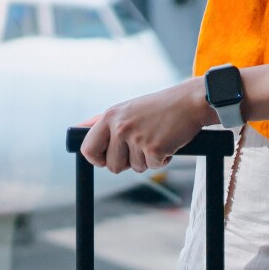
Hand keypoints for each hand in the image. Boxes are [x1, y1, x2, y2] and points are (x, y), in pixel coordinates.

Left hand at [78, 78, 210, 173]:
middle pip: (112, 166)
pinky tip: (167, 142)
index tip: (107, 159)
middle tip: (141, 146)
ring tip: (156, 138)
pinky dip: (162, 160)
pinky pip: (153, 167)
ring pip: (135, 168)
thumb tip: (78, 129)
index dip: (97, 159)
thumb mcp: (127, 109)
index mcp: (110, 116)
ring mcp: (136, 138)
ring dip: (147, 160)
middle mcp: (120, 127)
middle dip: (127, 162)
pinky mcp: (154, 149)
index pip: (88, 148)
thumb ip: (104, 121)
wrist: (189, 102)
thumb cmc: (159, 107)